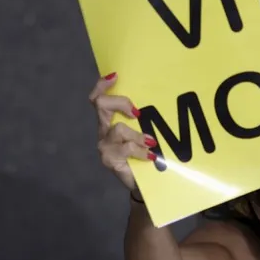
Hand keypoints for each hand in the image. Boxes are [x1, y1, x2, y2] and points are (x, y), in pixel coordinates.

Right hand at [89, 72, 156, 191]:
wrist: (142, 184)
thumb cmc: (143, 154)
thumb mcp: (143, 132)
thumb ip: (144, 118)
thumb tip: (161, 96)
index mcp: (109, 120)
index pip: (98, 98)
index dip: (102, 85)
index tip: (116, 75)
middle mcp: (103, 130)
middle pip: (101, 104)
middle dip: (121, 102)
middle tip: (137, 112)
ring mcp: (104, 145)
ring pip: (118, 128)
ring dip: (138, 135)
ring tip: (151, 143)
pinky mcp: (109, 159)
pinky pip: (126, 148)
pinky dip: (141, 150)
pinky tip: (151, 155)